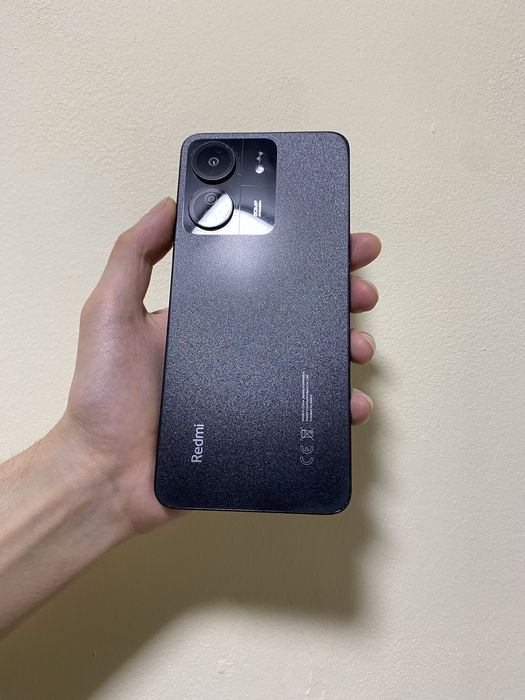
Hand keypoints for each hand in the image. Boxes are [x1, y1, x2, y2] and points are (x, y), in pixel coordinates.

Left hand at [61, 198, 379, 535]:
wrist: (111, 474)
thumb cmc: (105, 396)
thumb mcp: (111, 312)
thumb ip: (133, 255)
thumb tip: (169, 204)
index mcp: (205, 315)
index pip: (261, 274)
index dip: (299, 254)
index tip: (332, 238)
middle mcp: (234, 346)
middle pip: (298, 312)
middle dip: (337, 294)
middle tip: (360, 288)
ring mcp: (251, 385)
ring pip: (312, 358)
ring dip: (345, 345)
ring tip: (358, 345)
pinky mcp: (261, 423)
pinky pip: (309, 409)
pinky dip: (338, 403)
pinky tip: (352, 400)